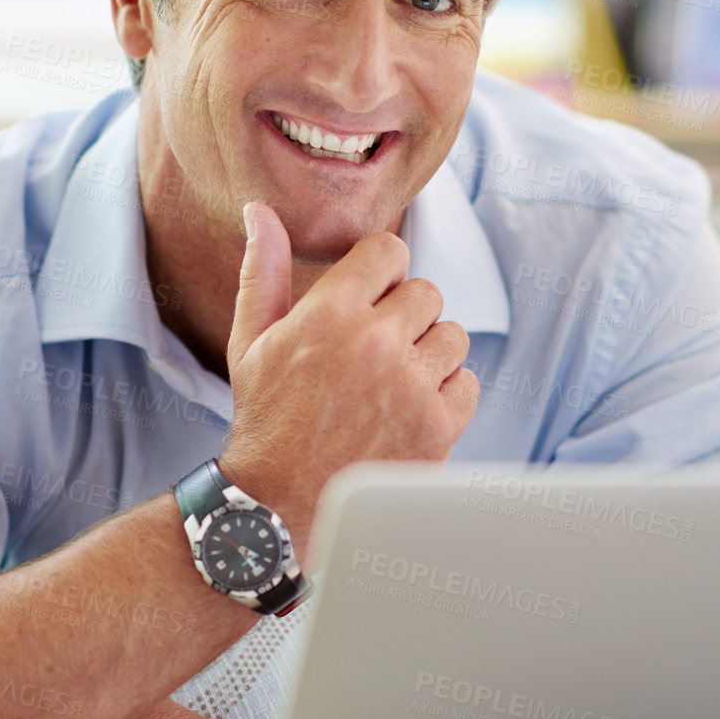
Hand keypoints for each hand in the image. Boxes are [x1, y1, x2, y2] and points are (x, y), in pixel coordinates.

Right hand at [221, 201, 478, 558]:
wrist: (276, 507)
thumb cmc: (264, 421)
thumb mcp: (251, 342)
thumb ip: (263, 270)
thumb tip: (260, 211)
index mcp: (331, 311)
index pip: (390, 251)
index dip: (381, 273)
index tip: (369, 300)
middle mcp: (376, 342)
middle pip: (426, 292)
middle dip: (404, 317)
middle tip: (375, 353)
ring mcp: (411, 386)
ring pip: (453, 336)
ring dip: (429, 355)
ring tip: (394, 384)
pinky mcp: (437, 426)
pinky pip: (468, 385)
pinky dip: (446, 397)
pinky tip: (410, 413)